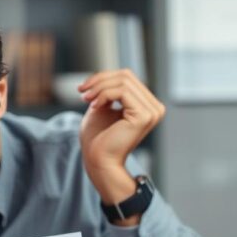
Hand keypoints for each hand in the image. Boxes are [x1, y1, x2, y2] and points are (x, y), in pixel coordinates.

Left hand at [78, 70, 164, 208]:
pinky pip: (122, 92)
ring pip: (123, 82)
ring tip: (85, 99)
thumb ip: (108, 90)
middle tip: (81, 91)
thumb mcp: (102, 106)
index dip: (103, 77)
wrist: (99, 162)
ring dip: (99, 88)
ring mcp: (152, 112)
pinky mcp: (145, 116)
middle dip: (99, 80)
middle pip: (126, 76)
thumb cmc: (98, 139)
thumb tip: (109, 74)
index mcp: (147, 105)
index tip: (83, 88)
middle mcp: (155, 107)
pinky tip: (94, 107)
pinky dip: (103, 95)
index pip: (127, 77)